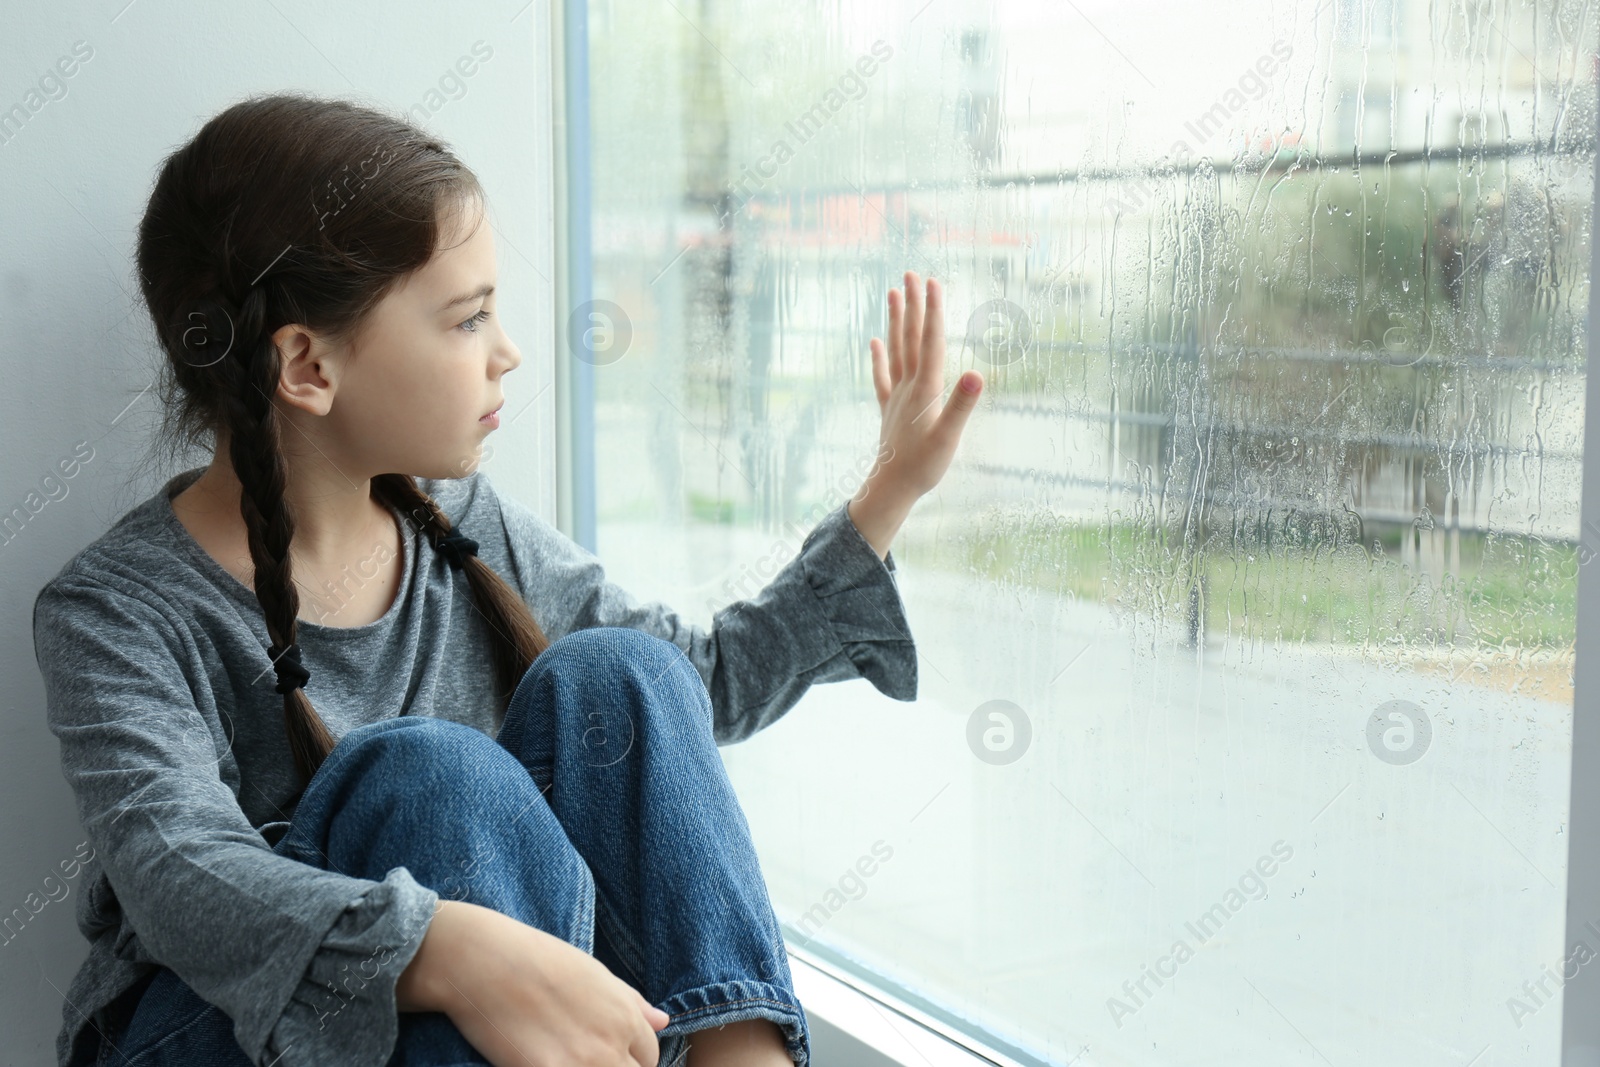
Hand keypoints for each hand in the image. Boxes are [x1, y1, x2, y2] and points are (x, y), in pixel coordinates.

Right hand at [399, 900, 668, 1066]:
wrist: (482, 960)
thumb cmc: (535, 958)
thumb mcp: (592, 972)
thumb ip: (630, 1001)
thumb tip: (663, 1021)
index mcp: (625, 1015)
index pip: (649, 1057)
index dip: (629, 1058)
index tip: (605, 1053)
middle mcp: (611, 1043)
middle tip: (584, 1056)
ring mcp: (581, 1064)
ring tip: (567, 1057)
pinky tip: (543, 1063)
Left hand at [849, 271, 983, 558]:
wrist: (891, 488)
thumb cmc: (923, 466)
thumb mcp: (949, 437)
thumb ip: (962, 405)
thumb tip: (977, 374)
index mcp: (925, 389)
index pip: (931, 341)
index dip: (933, 311)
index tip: (933, 282)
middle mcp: (908, 386)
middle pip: (911, 338)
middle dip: (914, 305)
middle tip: (911, 273)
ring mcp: (896, 396)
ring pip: (895, 350)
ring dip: (896, 321)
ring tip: (893, 293)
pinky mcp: (889, 409)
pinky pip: (882, 377)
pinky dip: (878, 356)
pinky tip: (875, 341)